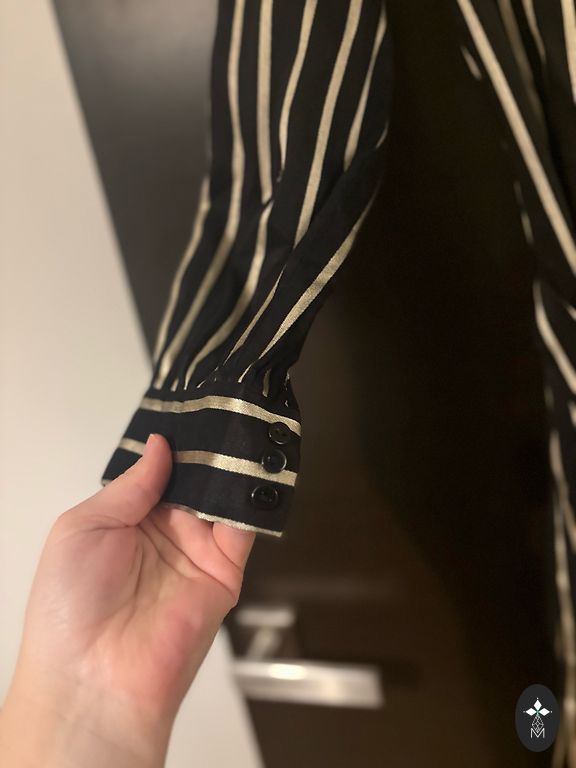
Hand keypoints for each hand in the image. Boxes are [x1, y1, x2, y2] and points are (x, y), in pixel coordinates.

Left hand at [0, 433, 254, 767]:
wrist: (93, 679)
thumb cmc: (70, 605)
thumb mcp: (83, 527)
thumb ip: (129, 485)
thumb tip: (160, 445)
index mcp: (127, 518)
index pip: (160, 469)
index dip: (174, 441)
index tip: (189, 407)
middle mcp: (165, 531)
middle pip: (195, 477)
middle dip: (207, 447)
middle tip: (222, 405)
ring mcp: (197, 550)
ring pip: (222, 495)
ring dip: (231, 464)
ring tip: (241, 423)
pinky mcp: (225, 570)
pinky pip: (243, 526)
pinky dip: (252, 496)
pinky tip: (253, 464)